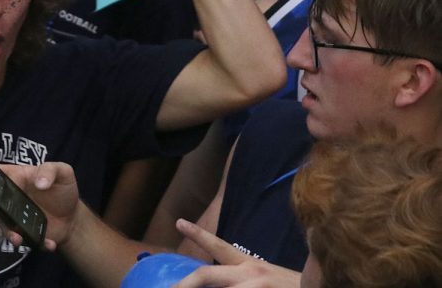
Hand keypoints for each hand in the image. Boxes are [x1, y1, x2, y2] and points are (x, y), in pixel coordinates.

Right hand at [0, 162, 80, 250]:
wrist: (73, 217)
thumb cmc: (64, 189)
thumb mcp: (63, 172)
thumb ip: (51, 171)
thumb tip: (39, 182)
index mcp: (16, 177)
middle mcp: (10, 198)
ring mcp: (14, 217)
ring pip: (3, 225)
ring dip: (8, 233)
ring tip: (18, 239)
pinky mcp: (23, 233)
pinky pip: (24, 240)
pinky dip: (36, 243)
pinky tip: (50, 243)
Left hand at [172, 218, 300, 286]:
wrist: (323, 287)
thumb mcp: (267, 277)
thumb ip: (243, 276)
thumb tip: (215, 281)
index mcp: (249, 265)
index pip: (219, 246)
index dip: (198, 234)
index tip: (179, 222)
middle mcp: (250, 274)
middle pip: (207, 274)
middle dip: (185, 283)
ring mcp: (257, 287)